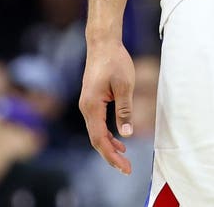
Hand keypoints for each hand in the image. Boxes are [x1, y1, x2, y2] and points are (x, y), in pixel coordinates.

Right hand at [79, 39, 135, 174]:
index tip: (125, 167)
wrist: (102, 44)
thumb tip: (126, 134)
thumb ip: (124, 110)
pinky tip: (119, 140)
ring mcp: (87, 105)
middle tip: (126, 169)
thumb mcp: (125, 86)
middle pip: (96, 140)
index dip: (112, 155)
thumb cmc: (115, 61)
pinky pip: (97, 124)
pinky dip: (107, 135)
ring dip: (109, 147)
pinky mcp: (92, 101)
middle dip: (111, 156)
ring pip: (96, 133)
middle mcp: (86, 108)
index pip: (100, 139)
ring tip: (124, 158)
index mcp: (92, 106)